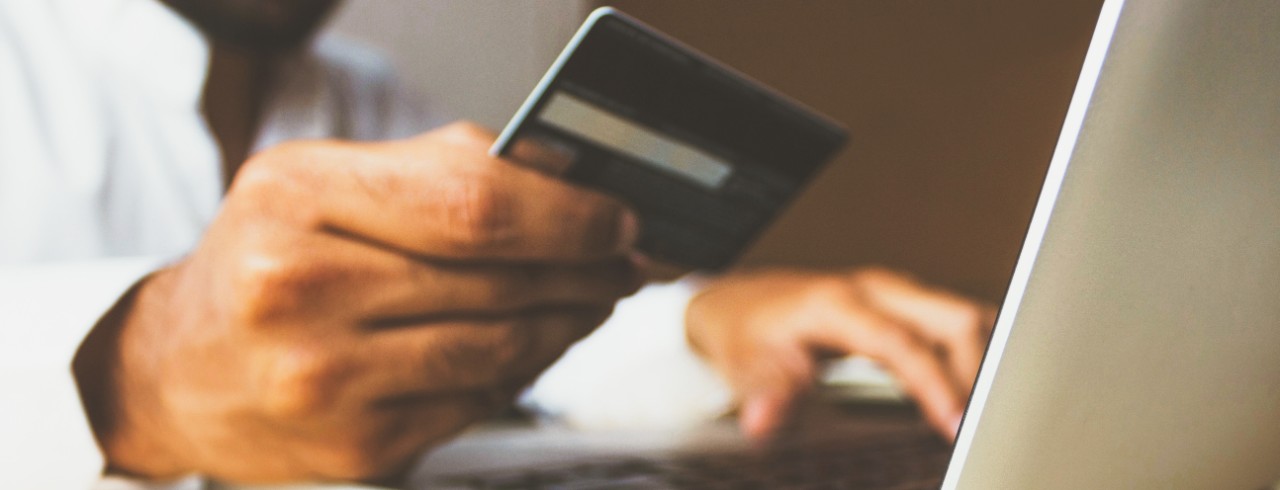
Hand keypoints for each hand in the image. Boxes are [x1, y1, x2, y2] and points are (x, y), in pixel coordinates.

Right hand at [73, 122, 641, 483]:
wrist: (179, 370)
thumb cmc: (267, 261)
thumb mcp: (325, 182)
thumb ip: (441, 170)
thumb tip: (568, 180)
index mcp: (296, 197)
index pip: (473, 203)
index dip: (568, 214)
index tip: (617, 218)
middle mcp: (298, 288)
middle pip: (497, 278)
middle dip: (584, 269)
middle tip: (622, 261)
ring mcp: (324, 378)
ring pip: (500, 348)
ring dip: (567, 323)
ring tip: (590, 300)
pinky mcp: (354, 444)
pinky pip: (477, 401)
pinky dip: (521, 370)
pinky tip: (533, 344)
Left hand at [684, 267, 994, 441]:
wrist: (742, 304)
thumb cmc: (748, 333)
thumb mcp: (746, 365)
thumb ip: (765, 393)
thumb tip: (763, 421)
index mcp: (838, 303)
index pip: (902, 343)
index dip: (934, 384)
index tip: (955, 423)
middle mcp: (874, 289)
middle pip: (953, 318)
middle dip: (978, 370)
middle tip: (984, 424)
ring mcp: (894, 292)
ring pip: (963, 316)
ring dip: (983, 360)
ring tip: (990, 411)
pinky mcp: (904, 303)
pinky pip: (955, 323)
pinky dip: (975, 353)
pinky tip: (977, 389)